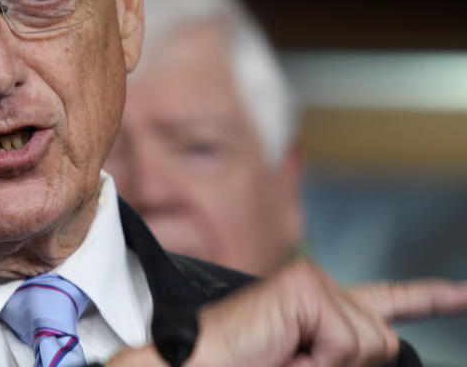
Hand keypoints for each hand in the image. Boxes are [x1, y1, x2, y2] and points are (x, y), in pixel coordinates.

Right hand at [107, 259, 466, 366]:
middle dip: (346, 366)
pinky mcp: (302, 286)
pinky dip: (318, 359)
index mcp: (322, 309)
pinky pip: (344, 339)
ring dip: (328, 365)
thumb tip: (380, 339)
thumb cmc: (245, 366)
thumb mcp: (310, 366)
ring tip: (284, 356)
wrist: (198, 366)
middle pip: (381, 341)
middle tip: (293, 362)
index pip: (383, 301)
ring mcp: (310, 280)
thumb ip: (345, 355)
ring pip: (368, 343)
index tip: (462, 294)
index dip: (426, 299)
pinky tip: (285, 347)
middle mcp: (319, 287)